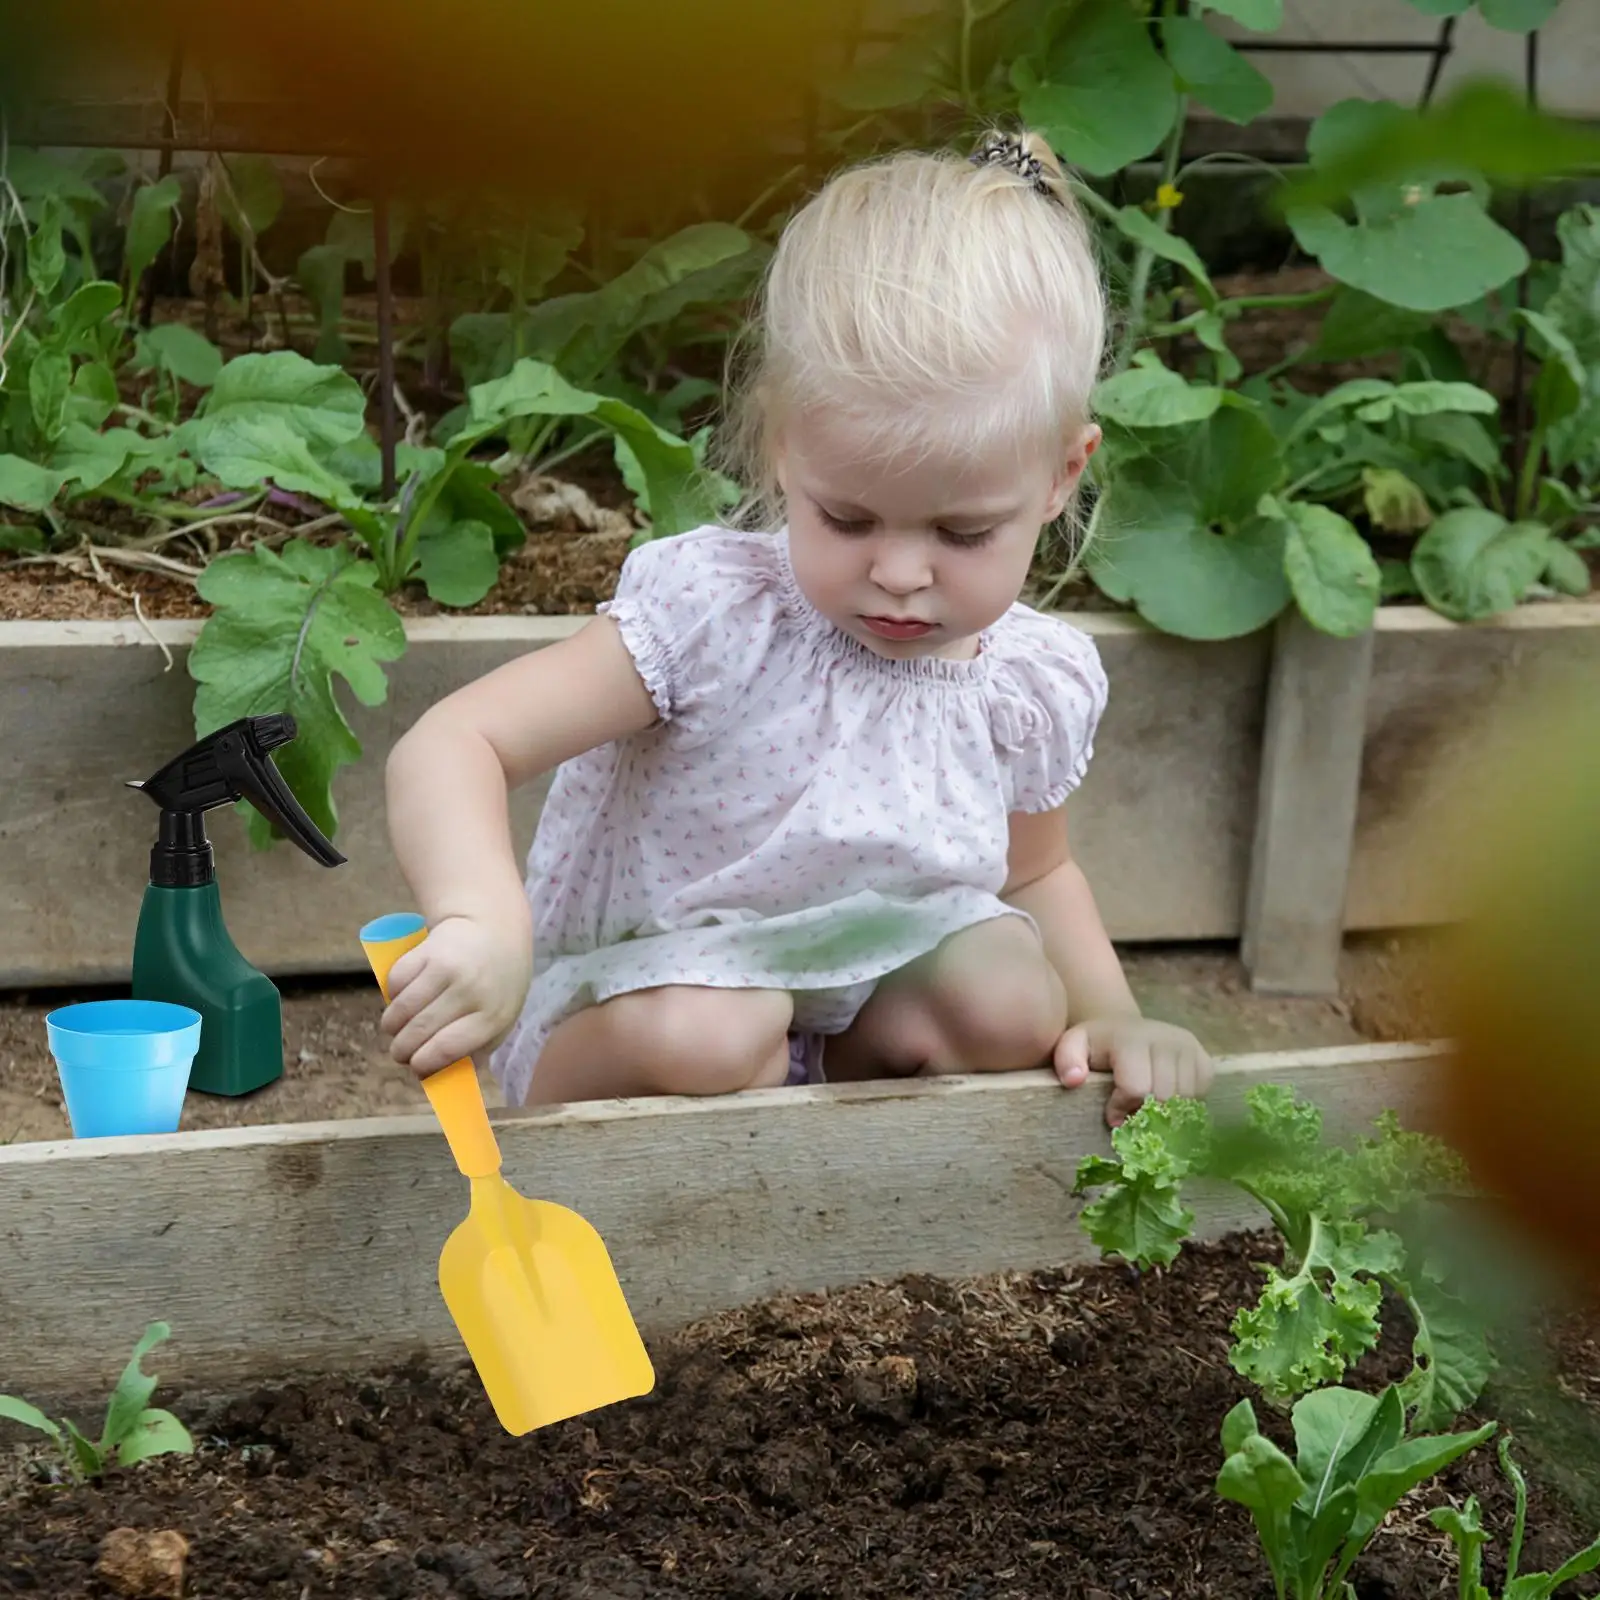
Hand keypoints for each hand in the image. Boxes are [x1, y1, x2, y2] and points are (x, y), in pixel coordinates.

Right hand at [379, 912, 530, 1078]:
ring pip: (402, 1009)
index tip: (416, 1068)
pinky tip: (401, 999)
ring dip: (392, 1026)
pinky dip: (392, 995)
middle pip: (420, 1032)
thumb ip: (477, 1049)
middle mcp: (471, 991)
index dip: (424, 1064)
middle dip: (402, 1050)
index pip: (448, 1048)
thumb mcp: (501, 1018)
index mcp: (493, 1014)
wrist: (494, 929)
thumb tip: (443, 1080)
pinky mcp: (427, 950)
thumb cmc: (498, 983)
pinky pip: (396, 982)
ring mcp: (447, 969)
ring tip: (396, 1030)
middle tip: (400, 1053)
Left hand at [1053, 1015, 1213, 1128]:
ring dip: (1165, 1114)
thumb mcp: (1072, 1047)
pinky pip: (1201, 1096)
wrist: (1125, 1030)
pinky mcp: (1204, 1060)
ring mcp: (1189, 1049)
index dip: (1122, 1108)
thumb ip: (1067, 1061)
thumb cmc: (1097, 1046)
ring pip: (1186, 1100)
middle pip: (1164, 1097)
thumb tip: (1074, 1079)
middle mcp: (1166, 1038)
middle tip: (1131, 1115)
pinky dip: (1184, 1107)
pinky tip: (1165, 1102)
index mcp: (1131, 1037)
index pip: (1136, 1087)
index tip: (1111, 1115)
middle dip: (1144, 1114)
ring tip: (1146, 1108)